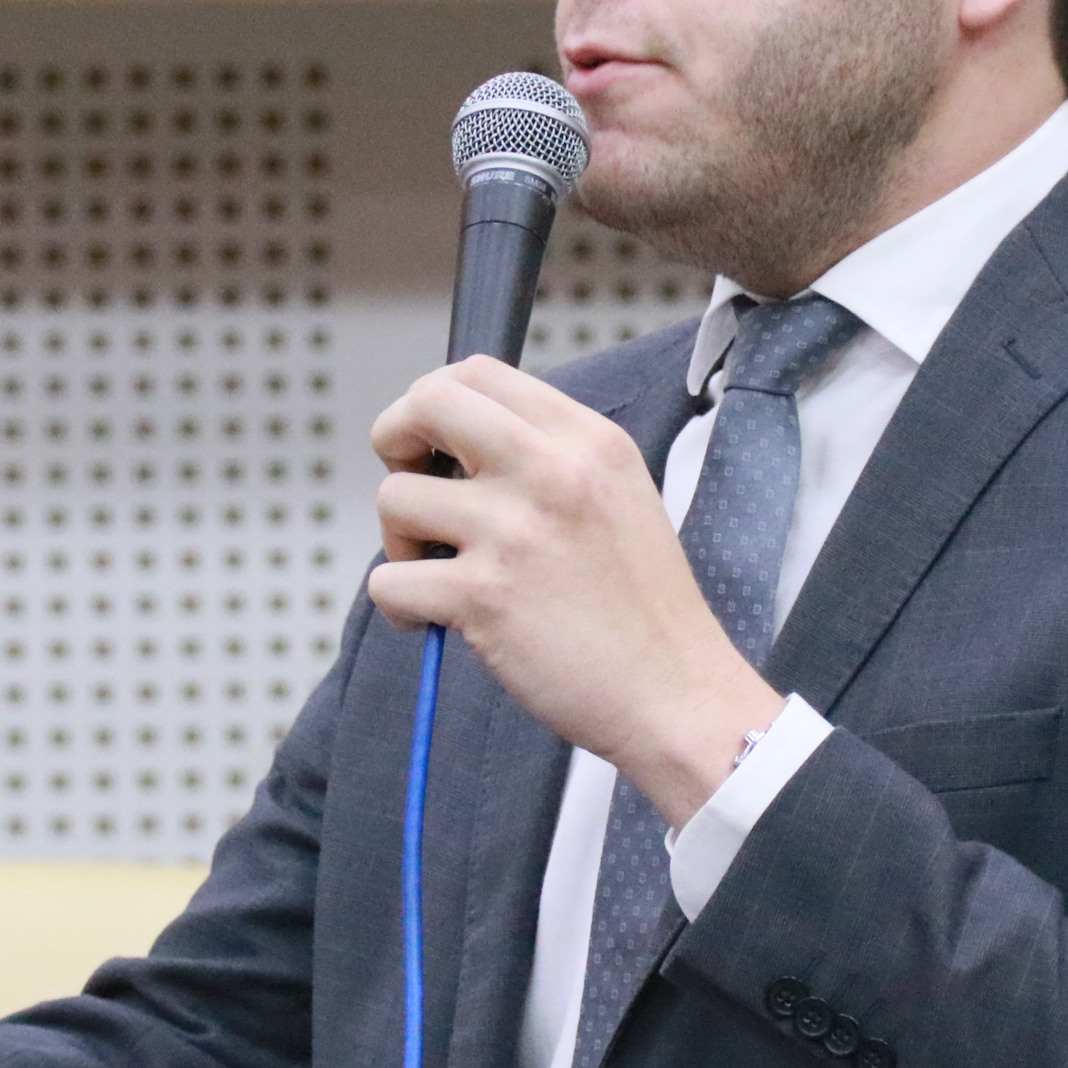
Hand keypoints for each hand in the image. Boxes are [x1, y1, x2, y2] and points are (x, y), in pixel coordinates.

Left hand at [370, 355, 781, 825]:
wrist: (677, 695)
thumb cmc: (642, 608)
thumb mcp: (617, 495)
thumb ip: (550, 456)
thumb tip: (453, 441)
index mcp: (588, 439)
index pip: (477, 372)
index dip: (432, 404)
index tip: (436, 450)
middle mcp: (554, 470)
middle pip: (426, 402)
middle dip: (395, 440)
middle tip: (415, 491)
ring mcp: (516, 531)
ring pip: (395, 498)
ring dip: (400, 540)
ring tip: (440, 574)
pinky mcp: (485, 596)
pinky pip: (390, 581)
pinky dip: (400, 606)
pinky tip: (437, 622)